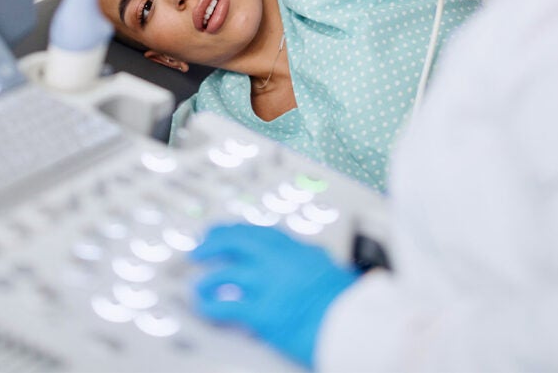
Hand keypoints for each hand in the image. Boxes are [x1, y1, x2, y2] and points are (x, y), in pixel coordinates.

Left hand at [190, 224, 359, 368]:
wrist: (359, 327)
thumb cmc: (349, 304)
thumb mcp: (329, 270)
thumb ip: (309, 261)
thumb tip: (304, 258)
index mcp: (298, 250)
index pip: (259, 232)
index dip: (236, 230)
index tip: (222, 230)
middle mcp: (281, 262)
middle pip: (238, 241)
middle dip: (214, 242)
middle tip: (199, 248)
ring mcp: (271, 285)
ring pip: (226, 272)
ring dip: (208, 278)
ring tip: (199, 283)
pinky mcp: (264, 312)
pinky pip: (227, 305)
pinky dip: (211, 304)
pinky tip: (204, 306)